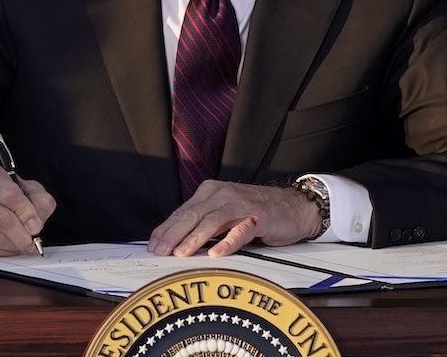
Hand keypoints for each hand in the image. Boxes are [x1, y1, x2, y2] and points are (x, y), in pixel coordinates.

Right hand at [0, 161, 55, 255]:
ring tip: (23, 245)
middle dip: (20, 234)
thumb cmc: (4, 192)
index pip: (9, 195)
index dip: (26, 213)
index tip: (36, 227)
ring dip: (12, 245)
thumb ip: (39, 201)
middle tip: (32, 242)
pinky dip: (2, 251)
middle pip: (0, 218)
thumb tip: (37, 223)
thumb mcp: (27, 188)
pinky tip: (10, 247)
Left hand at [146, 181, 321, 257]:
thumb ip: (203, 223)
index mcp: (211, 192)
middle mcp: (223, 194)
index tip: (152, 246)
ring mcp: (242, 204)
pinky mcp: (260, 216)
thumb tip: (174, 242)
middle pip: (193, 215)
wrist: (294, 206)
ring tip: (181, 254)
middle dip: (174, 234)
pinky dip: (229, 242)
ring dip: (195, 239)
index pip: (183, 211)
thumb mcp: (225, 213)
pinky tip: (218, 254)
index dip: (166, 229)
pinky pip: (242, 230)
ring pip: (213, 221)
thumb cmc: (255, 213)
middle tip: (160, 251)